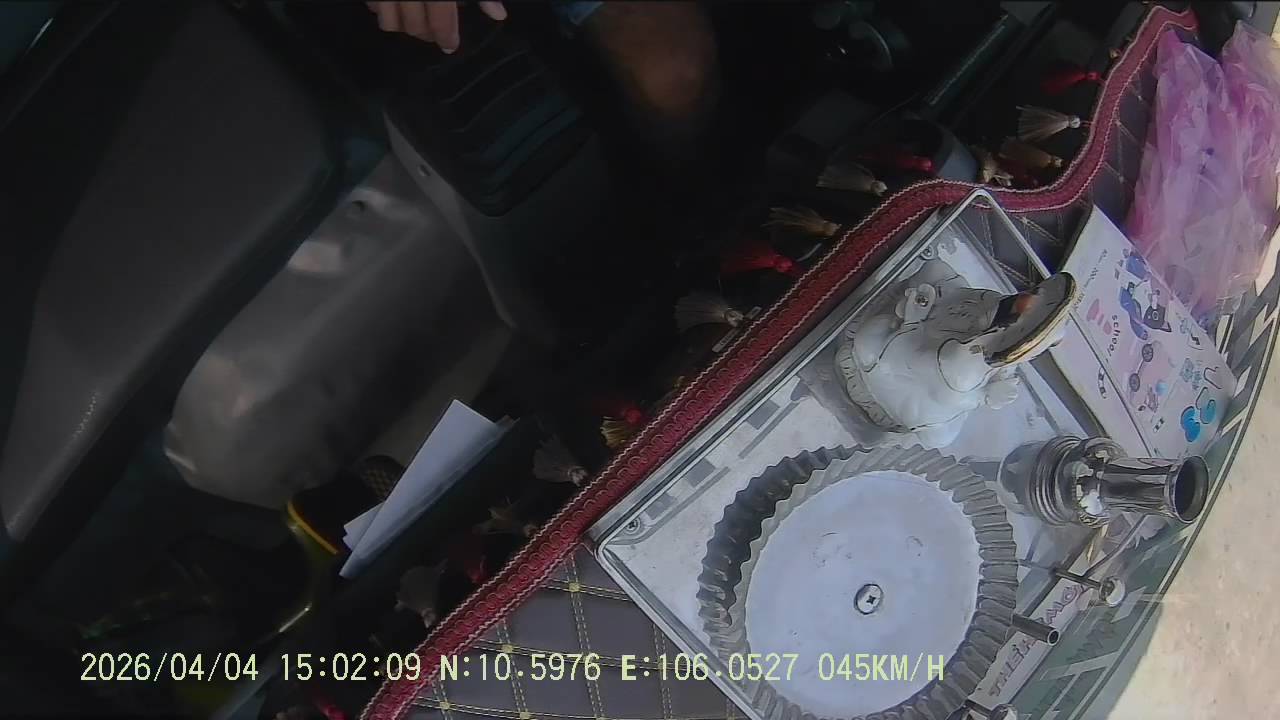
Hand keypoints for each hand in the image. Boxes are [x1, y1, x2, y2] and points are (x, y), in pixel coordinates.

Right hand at [366, 1, 506, 52]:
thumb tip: (499, 15)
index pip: (441, 21)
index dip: (446, 36)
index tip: (450, 45)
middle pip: (414, 26)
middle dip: (426, 33)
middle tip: (435, 32)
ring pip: (388, 22)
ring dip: (402, 26)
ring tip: (414, 21)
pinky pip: (372, 6)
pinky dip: (382, 10)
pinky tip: (393, 6)